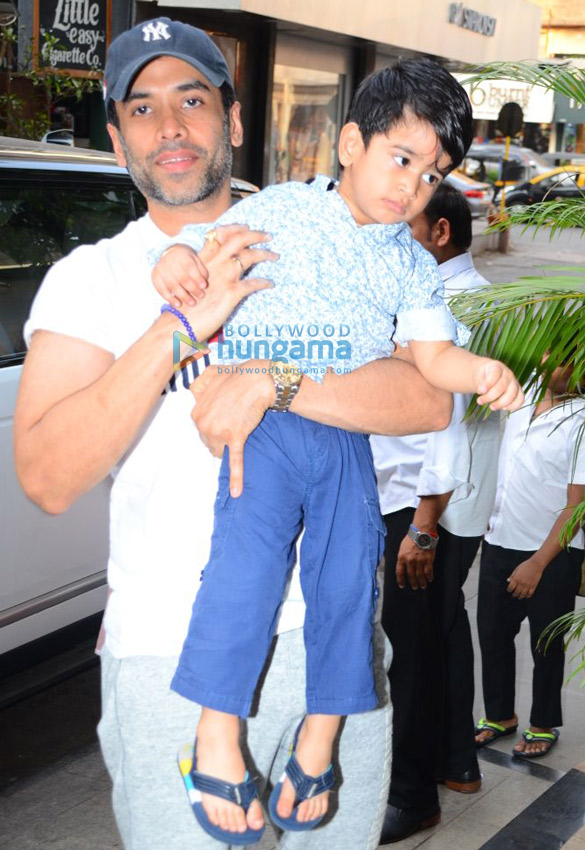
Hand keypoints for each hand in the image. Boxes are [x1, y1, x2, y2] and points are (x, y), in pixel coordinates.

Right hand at [152, 244, 208, 307]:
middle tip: (201, 296)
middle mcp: (169, 261)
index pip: (190, 267)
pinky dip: (170, 299)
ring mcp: (161, 269)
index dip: (197, 277)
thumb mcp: (195, 260)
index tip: (204, 286)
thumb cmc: (186, 261)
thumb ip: (201, 270)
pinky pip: (161, 290)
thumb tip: (204, 284)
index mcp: (181, 256)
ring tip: (192, 303)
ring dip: (183, 296)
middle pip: (182, 277)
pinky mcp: (155, 277)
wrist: (168, 255)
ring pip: (172, 285)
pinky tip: (178, 304)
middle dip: (192, 288)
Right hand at [182, 225, 277, 341]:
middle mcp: (215, 264)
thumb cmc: (186, 305)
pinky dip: (264, 282)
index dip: (235, 228)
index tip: (247, 227)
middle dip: (256, 234)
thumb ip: (206, 271)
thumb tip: (219, 267)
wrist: (180, 323)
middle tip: (268, 236)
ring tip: (274, 256)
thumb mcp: (192, 281)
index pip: (220, 234)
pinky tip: (270, 284)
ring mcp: (224, 277)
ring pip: (249, 256)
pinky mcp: (232, 293)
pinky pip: (254, 283)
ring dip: (265, 254)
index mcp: (204, 259)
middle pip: (238, 239)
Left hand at [190, 360, 274, 496]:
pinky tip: (236, 492)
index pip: (201, 428)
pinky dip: (236, 478)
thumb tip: (194, 393)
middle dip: (219, 437)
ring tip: (238, 432)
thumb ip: (198, 384)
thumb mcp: (210, 373)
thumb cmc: (237, 375)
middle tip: (233, 421)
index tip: (224, 419)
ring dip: (226, 448)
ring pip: (218, 451)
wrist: (259, 379)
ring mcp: (219, 433)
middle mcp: (204, 424)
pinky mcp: (235, 438)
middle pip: (208, 441)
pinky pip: (235, 461)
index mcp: (196, 412)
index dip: (214, 425)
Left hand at [396, 535, 434, 589]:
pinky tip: (429, 579)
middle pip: (411, 576)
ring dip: (421, 582)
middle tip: (415, 587)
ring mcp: (419, 561)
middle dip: (413, 583)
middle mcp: (410, 560)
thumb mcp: (402, 547)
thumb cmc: (412, 538)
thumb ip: (402, 557)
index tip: (402, 585)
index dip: (400, 580)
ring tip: (422, 586)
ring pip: (420, 575)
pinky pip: (428, 571)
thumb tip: (401, 565)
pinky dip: (429, 576)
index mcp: (401, 557)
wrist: (422, 532)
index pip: (399, 572)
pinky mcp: (428, 560)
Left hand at [474, 358, 523, 410]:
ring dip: (501, 403)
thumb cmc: (483, 376)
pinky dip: (513, 406)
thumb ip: (480, 383)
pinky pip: (520, 399)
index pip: (495, 374)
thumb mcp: (478, 376)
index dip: (488, 384)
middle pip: (502, 386)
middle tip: (479, 401)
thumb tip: (482, 392)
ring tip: (491, 407)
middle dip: (490, 396)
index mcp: (497, 367)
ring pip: (512, 394)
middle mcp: (508, 374)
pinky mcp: (518, 391)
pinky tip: (503, 408)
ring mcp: (514, 382)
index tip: (479, 391)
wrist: (488, 375)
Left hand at [507, 557, 544, 598]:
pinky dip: (527, 596)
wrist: (536, 564)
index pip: (510, 587)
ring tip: (519, 597)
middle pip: (516, 592)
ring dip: (520, 597)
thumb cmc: (525, 565)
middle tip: (514, 596)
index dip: (509, 590)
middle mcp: (521, 583)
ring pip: (523, 594)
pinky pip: (530, 594)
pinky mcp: (533, 586)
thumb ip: (512, 575)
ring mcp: (528, 585)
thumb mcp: (517, 569)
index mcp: (516, 578)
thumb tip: (508, 581)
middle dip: (514, 595)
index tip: (509, 591)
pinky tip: (526, 596)